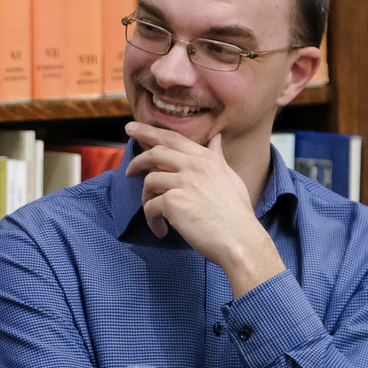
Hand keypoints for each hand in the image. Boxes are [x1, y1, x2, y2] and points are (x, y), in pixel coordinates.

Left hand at [125, 123, 285, 296]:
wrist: (240, 239)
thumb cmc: (236, 214)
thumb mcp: (230, 178)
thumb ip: (217, 157)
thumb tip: (216, 138)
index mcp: (207, 158)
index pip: (173, 138)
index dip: (149, 131)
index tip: (132, 128)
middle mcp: (194, 165)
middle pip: (155, 153)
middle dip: (137, 161)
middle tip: (128, 171)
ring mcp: (183, 182)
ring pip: (150, 181)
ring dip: (147, 198)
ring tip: (156, 213)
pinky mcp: (173, 202)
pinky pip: (150, 206)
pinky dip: (152, 220)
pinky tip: (162, 230)